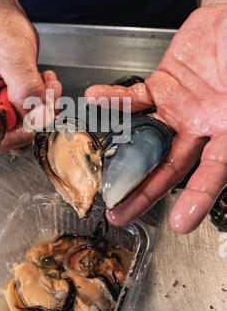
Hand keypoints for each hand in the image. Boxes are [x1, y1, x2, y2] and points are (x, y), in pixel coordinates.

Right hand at [0, 10, 61, 151]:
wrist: (1, 13)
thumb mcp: (14, 59)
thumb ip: (26, 91)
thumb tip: (38, 118)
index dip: (21, 132)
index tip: (41, 119)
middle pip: (13, 132)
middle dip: (36, 115)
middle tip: (48, 95)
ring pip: (27, 122)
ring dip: (44, 105)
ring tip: (47, 82)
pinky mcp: (12, 96)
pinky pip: (33, 109)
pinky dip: (44, 97)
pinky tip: (44, 79)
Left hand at [86, 4, 226, 232]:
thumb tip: (225, 141)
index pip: (213, 171)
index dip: (198, 198)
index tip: (180, 223)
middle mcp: (202, 127)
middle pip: (170, 165)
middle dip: (143, 191)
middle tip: (118, 215)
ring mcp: (179, 109)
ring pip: (147, 138)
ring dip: (120, 153)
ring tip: (97, 171)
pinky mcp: (162, 86)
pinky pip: (136, 98)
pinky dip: (116, 100)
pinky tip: (97, 99)